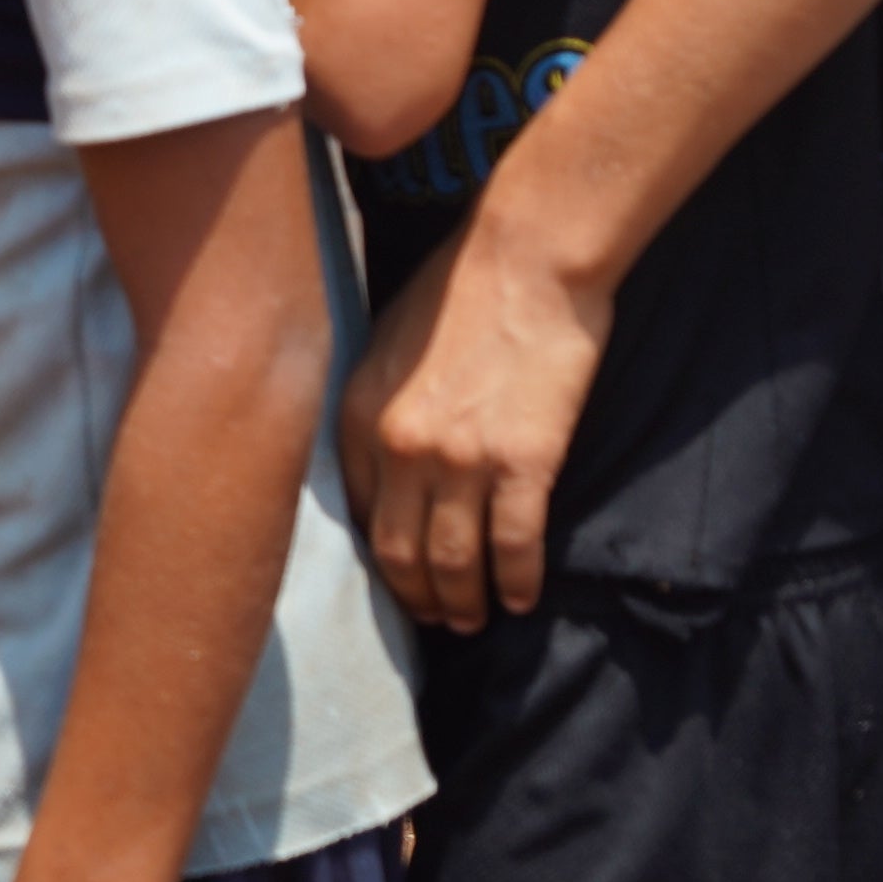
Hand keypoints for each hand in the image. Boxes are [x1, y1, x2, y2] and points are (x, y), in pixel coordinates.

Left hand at [342, 216, 609, 629]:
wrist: (527, 260)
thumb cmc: (457, 292)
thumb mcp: (383, 345)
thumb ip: (374, 407)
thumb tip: (375, 459)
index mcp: (357, 417)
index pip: (356, 515)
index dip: (378, 562)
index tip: (396, 582)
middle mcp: (398, 447)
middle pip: (398, 552)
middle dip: (417, 598)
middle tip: (436, 620)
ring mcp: (460, 459)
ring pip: (452, 563)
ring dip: (463, 604)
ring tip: (475, 621)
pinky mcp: (523, 463)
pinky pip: (513, 546)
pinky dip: (516, 583)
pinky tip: (524, 598)